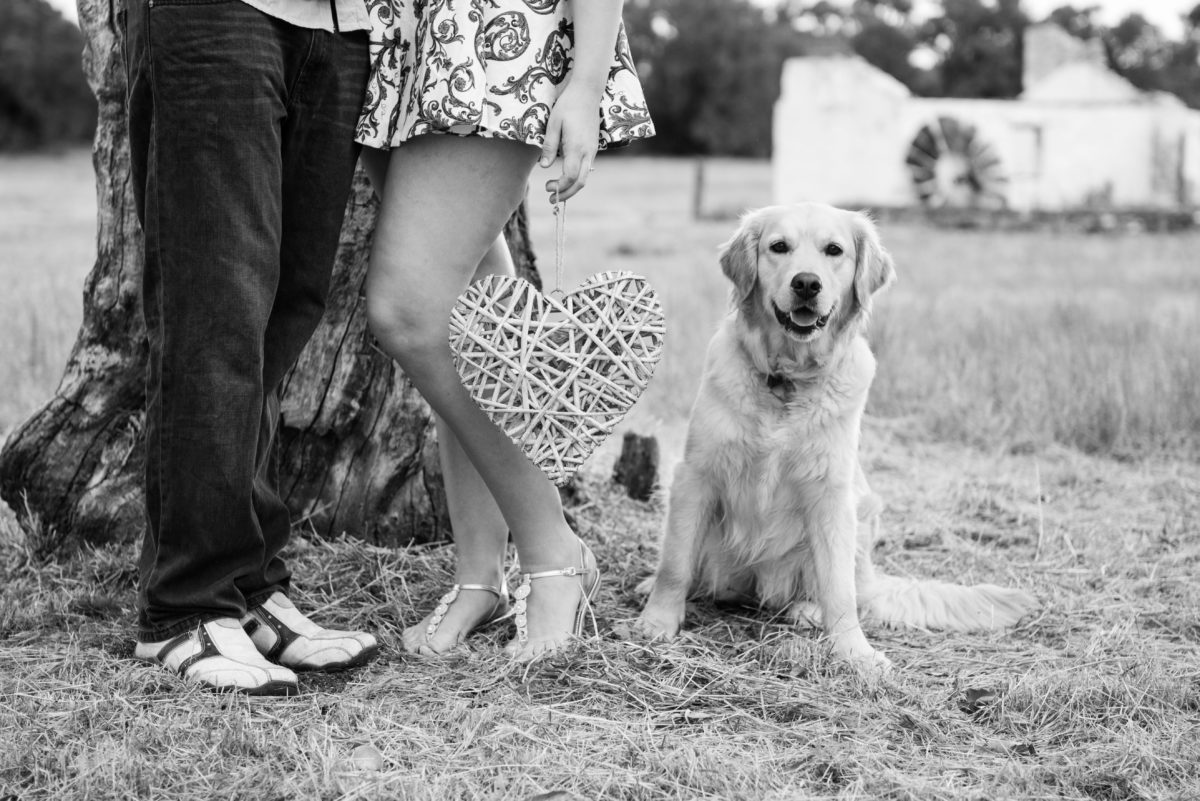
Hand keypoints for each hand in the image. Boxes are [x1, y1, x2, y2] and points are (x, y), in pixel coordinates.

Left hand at [540, 80, 603, 202]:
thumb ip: (549, 146)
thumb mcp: (553, 124)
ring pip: (585, 176)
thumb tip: (544, 167)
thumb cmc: (568, 105)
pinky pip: (586, 168)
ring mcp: (593, 150)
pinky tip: (565, 176)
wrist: (587, 92)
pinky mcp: (593, 147)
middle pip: (580, 182)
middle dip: (567, 194)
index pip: (570, 176)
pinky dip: (576, 177)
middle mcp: (588, 152)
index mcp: (577, 147)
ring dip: (572, 187)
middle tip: (552, 199)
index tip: (547, 187)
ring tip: (557, 190)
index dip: (559, 186)